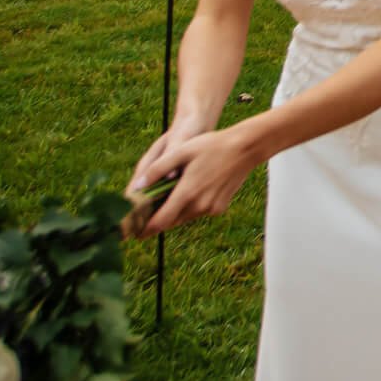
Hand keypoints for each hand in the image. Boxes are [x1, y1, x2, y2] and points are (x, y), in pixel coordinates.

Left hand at [125, 126, 259, 240]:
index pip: (161, 221)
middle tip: (145, 216)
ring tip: (165, 202)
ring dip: (175, 212)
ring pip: (185, 217)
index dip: (146, 229)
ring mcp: (211, 208)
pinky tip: (191, 191)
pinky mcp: (220, 208)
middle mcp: (199, 206)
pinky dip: (190, 206)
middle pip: (171, 220)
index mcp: (187, 193)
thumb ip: (157, 170)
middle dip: (158, 220)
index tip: (135, 234)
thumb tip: (138, 186)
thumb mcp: (181, 151)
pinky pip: (198, 212)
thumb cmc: (211, 146)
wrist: (245, 148)